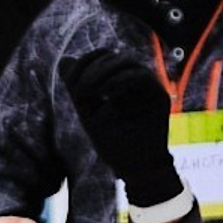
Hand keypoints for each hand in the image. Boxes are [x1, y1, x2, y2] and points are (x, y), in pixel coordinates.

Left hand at [60, 44, 179, 210]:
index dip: (85, 62)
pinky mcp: (158, 95)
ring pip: (127, 61)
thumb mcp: (88, 110)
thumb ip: (78, 86)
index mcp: (118, 81)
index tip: (73, 83)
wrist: (133, 165)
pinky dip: (120, 80)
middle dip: (91, 69)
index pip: (102, 57)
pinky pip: (141, 76)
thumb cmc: (111, 140)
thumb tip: (64, 59)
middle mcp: (135, 80)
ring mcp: (148, 87)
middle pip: (113, 57)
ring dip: (104, 72)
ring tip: (92, 92)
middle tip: (81, 91)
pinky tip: (106, 93)